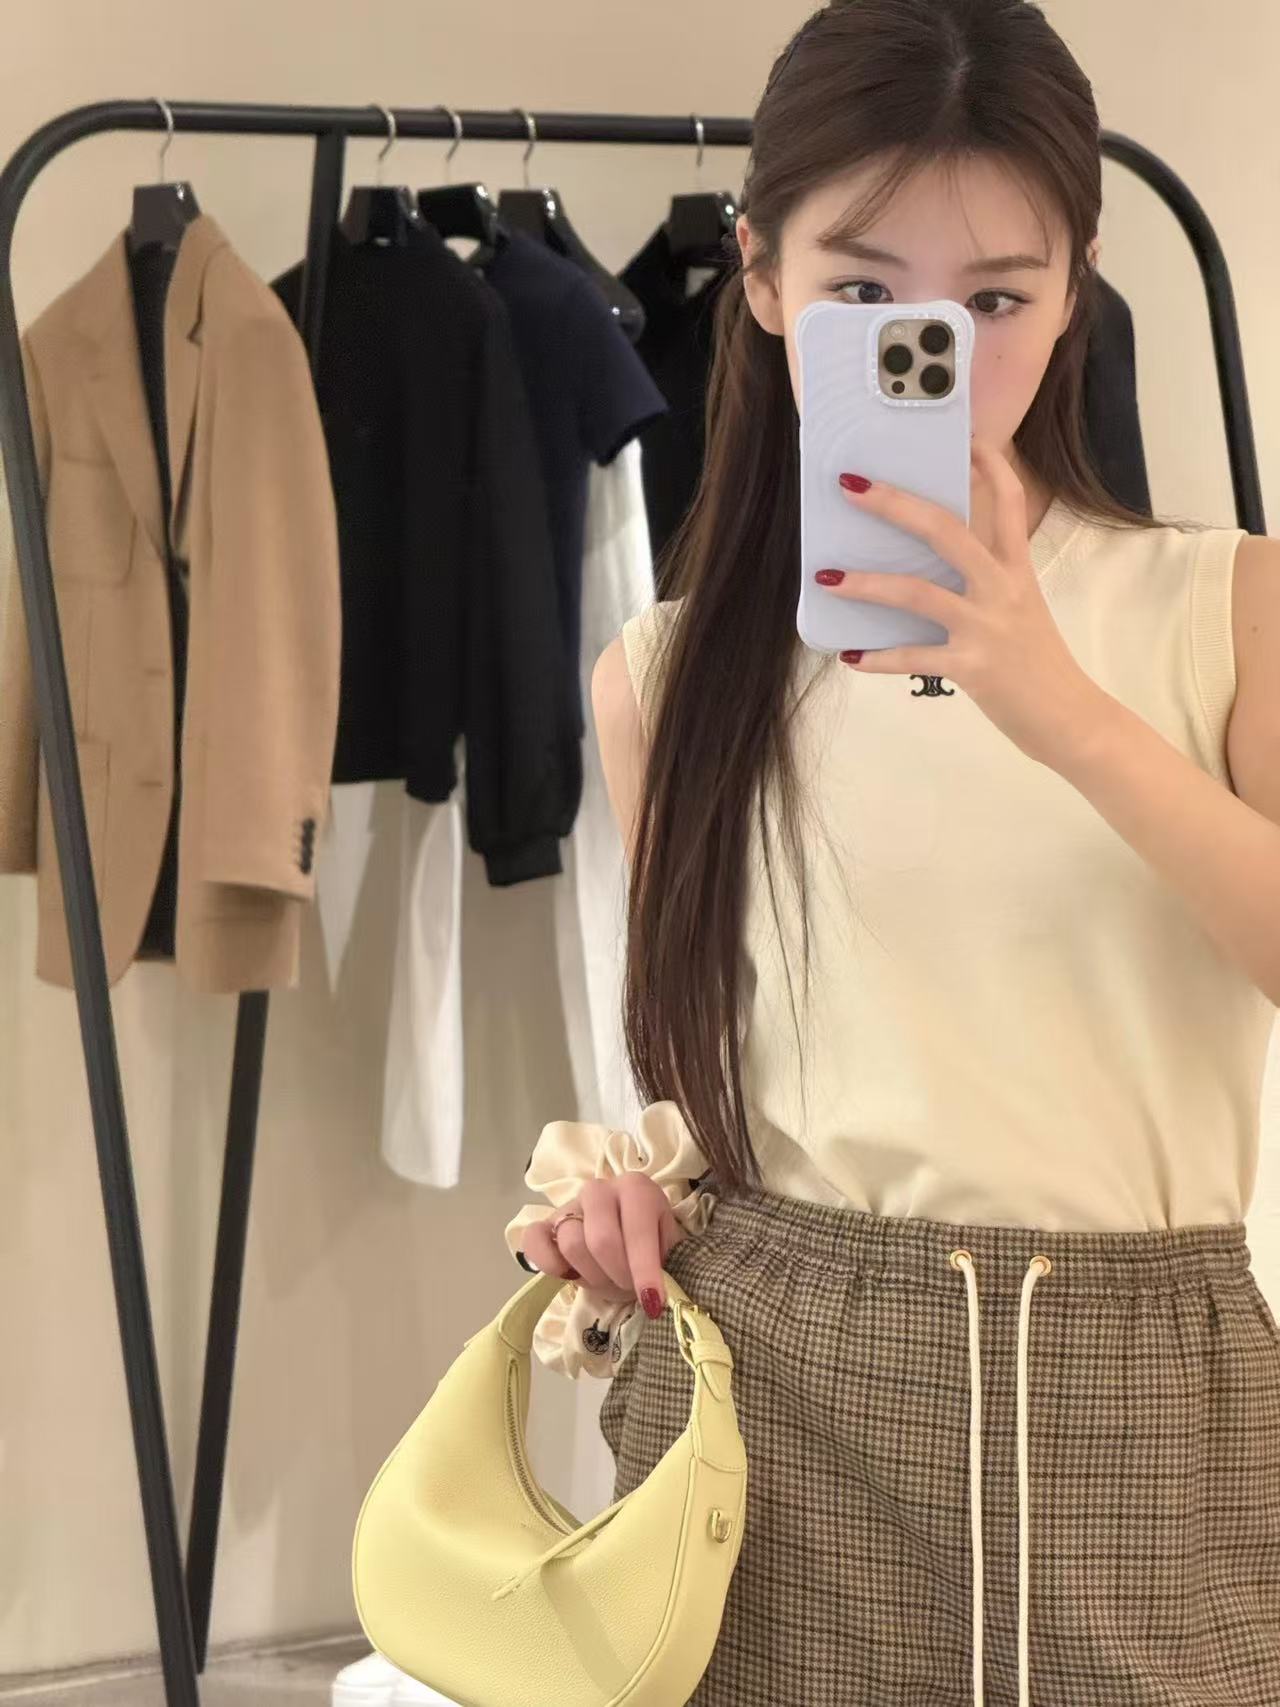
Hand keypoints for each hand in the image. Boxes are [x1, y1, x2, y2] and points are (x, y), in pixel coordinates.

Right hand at [519, 1174, 688, 1320]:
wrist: (625, 1245)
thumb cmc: (649, 1249)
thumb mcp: (666, 1253)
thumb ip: (663, 1268)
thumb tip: (655, 1297)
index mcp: (636, 1188)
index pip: (637, 1229)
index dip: (644, 1269)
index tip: (653, 1301)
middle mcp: (600, 1189)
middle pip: (601, 1240)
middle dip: (618, 1274)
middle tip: (628, 1286)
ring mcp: (569, 1204)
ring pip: (571, 1243)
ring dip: (592, 1274)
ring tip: (606, 1278)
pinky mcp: (545, 1223)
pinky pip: (533, 1239)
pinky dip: (548, 1262)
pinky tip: (568, 1274)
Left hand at [819, 439, 1113, 768]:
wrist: (1071, 718)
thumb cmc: (1038, 664)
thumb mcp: (1021, 610)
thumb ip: (986, 583)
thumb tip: (928, 564)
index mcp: (1017, 569)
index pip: (1009, 502)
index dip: (989, 466)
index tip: (963, 436)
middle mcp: (1002, 588)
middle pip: (945, 530)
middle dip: (895, 504)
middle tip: (850, 485)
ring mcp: (986, 626)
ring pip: (918, 592)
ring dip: (867, 584)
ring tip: (827, 577)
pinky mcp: (972, 666)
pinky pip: (913, 658)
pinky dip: (877, 658)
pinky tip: (849, 656)